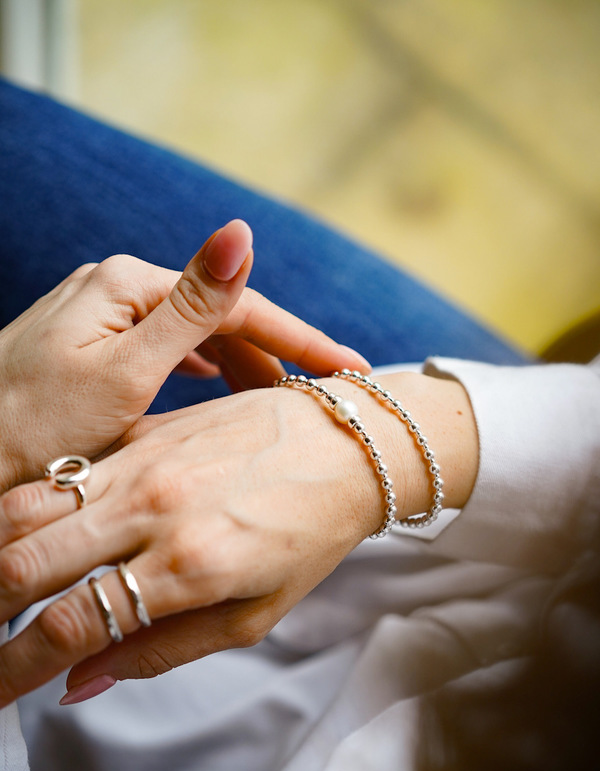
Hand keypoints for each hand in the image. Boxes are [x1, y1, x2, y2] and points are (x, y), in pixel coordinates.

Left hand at [0, 219, 368, 491]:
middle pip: (217, 316)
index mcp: (125, 284)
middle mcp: (112, 289)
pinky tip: (215, 384)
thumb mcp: (125, 374)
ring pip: (192, 336)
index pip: (236, 304)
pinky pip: (164, 351)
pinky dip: (199, 371)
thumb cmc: (36, 432)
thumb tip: (242, 230)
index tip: (349, 369)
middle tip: (319, 397)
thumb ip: (190, 306)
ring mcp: (98, 318)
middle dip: (272, 354)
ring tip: (277, 399)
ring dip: (238, 364)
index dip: (299, 338)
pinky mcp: (87, 348)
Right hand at [0, 372, 477, 707]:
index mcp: (189, 564)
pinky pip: (64, 470)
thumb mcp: (256, 614)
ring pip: (27, 506)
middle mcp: (154, 506)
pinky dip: (30, 508)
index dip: (14, 670)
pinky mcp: (143, 429)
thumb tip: (81, 683)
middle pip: (25, 562)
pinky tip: (27, 535)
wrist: (351, 442)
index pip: (70, 626)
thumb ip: (165, 650)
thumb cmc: (313, 532)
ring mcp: (144, 460)